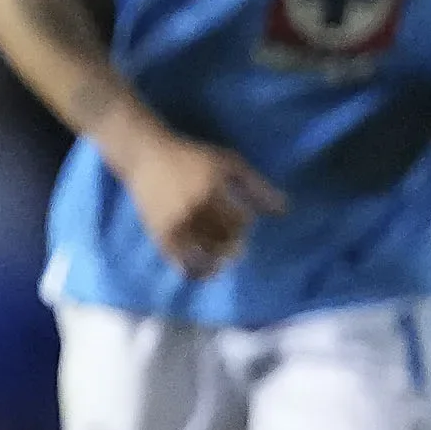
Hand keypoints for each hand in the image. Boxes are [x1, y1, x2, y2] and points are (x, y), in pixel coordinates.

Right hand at [101, 120, 286, 276]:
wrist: (145, 156)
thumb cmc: (193, 157)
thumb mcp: (229, 163)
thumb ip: (257, 186)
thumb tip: (284, 211)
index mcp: (212, 189)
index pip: (240, 222)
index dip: (244, 225)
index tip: (241, 221)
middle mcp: (193, 208)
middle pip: (223, 241)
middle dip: (233, 246)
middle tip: (234, 245)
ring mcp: (175, 223)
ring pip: (203, 255)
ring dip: (218, 262)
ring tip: (222, 261)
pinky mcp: (159, 233)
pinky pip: (179, 261)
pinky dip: (194, 271)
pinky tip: (204, 273)